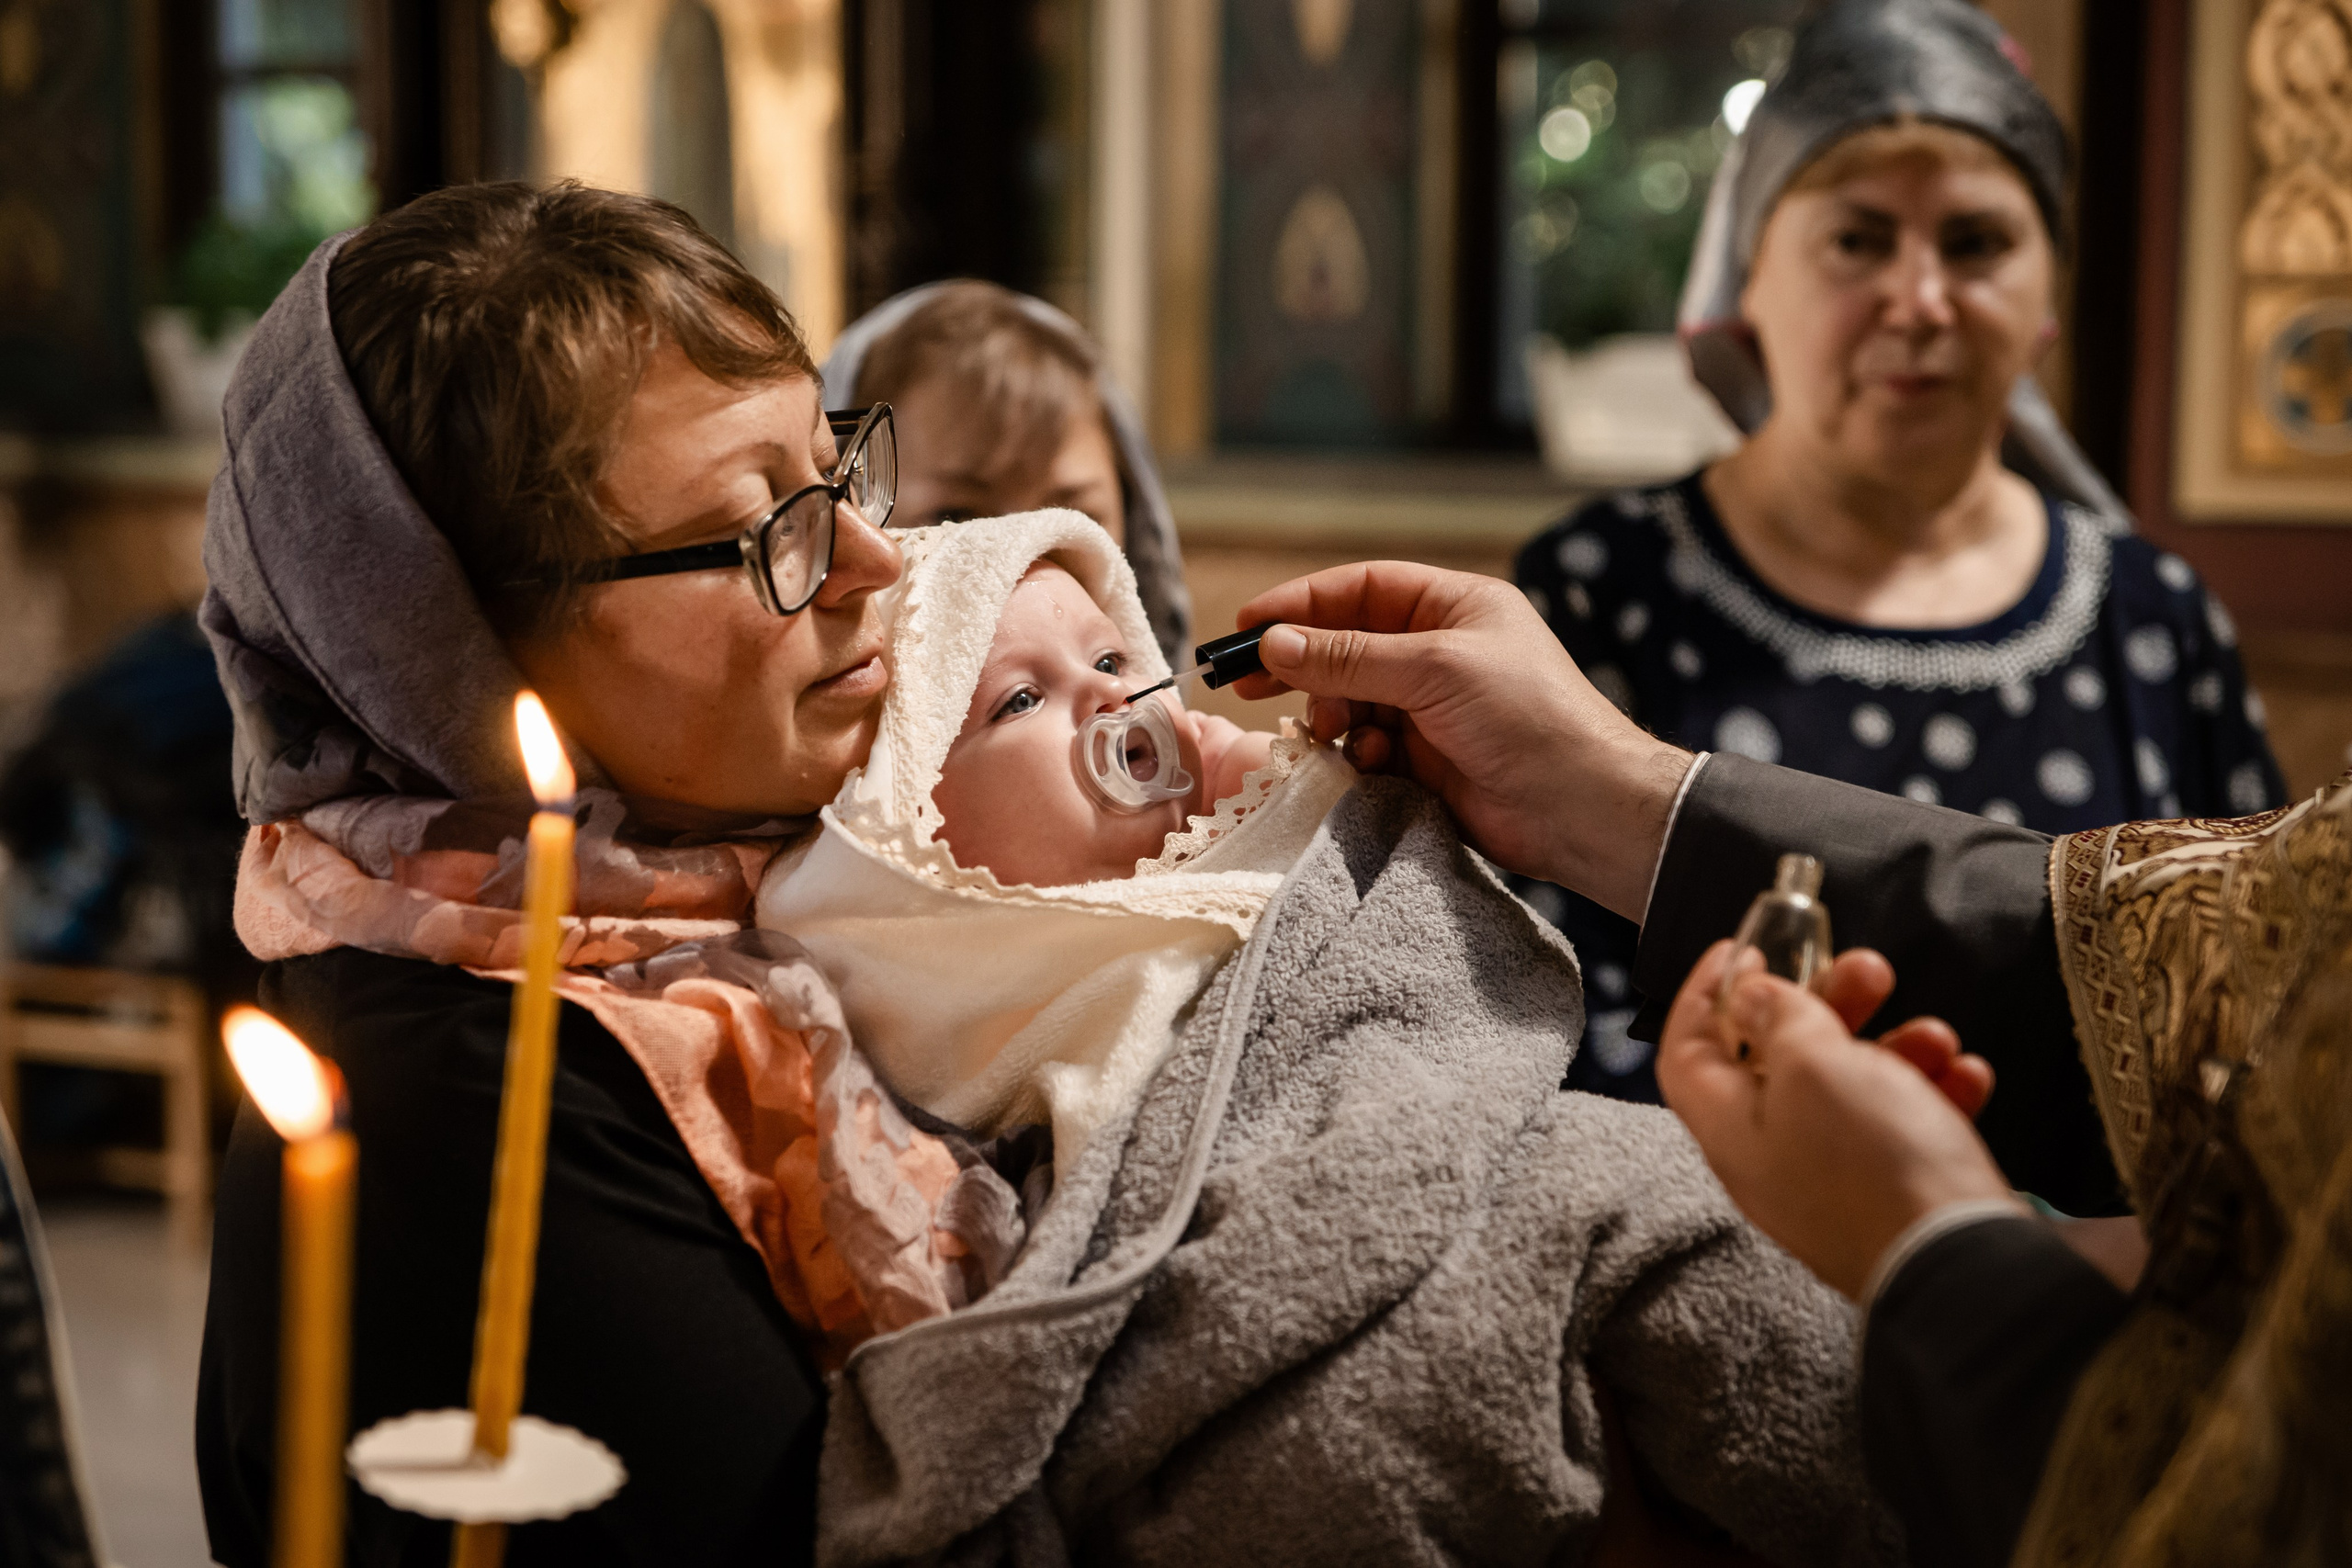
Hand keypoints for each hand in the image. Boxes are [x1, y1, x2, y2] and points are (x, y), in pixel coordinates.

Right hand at [1231, 562, 1692, 918]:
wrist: (1580, 808)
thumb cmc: (1526, 717)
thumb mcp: (1432, 670)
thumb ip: (1347, 658)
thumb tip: (1273, 642)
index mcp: (1454, 607)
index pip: (1361, 589)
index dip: (1302, 603)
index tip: (1248, 626)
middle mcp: (1440, 652)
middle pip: (1346, 646)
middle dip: (1302, 665)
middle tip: (1246, 683)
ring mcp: (1432, 708)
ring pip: (1349, 702)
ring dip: (1333, 717)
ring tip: (1334, 734)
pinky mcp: (1425, 760)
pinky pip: (1365, 749)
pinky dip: (1357, 755)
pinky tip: (1371, 765)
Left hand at [1656, 941, 2014, 1298]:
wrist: (1963, 1266)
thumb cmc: (1871, 1161)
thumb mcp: (1813, 1063)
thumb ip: (1779, 1019)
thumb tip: (1748, 997)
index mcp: (1730, 1129)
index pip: (1687, 1053)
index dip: (1705, 994)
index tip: (1742, 948)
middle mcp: (1773, 1158)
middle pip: (1779, 1061)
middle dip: (1825, 1004)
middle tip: (1870, 968)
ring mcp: (1835, 1182)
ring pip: (1853, 1090)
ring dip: (1895, 1047)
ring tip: (1935, 1033)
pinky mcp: (1895, 1196)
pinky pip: (1905, 1129)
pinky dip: (1935, 1094)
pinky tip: (1966, 1076)